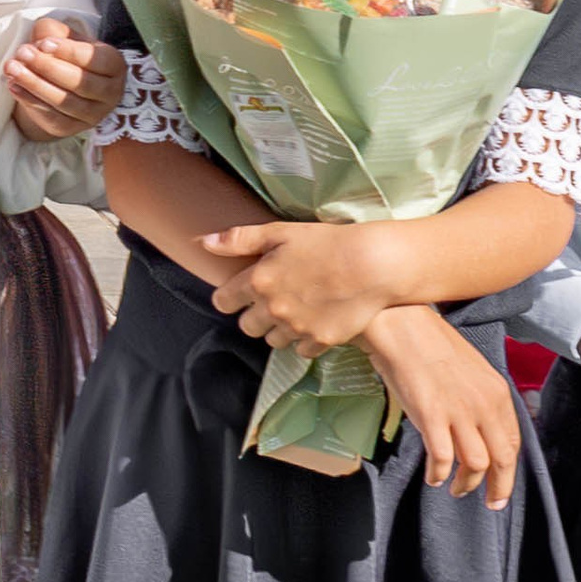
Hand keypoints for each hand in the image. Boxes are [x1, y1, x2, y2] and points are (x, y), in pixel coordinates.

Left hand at [4, 17, 125, 141]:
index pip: (94, 59)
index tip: (43, 43)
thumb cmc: (68, 55)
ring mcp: (93, 114)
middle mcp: (110, 93)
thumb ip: (54, 32)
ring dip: (34, 84)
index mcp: (114, 65)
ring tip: (12, 68)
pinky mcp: (72, 128)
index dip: (68, 51)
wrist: (64, 84)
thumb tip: (40, 43)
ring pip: (64, 102)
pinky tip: (13, 86)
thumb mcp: (66, 37)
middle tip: (22, 53)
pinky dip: (30, 101)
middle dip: (47, 67)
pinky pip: (51, 117)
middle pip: (79, 82)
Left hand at [203, 219, 413, 357]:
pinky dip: (305, 339)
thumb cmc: (327, 242)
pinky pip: (301, 350)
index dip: (229, 297)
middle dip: (254, 315)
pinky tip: (315, 321)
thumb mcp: (281, 231)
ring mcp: (296, 327)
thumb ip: (240, 239)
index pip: (224, 301)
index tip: (239, 293)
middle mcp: (273, 308)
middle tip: (271, 301)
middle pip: (246, 326)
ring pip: (272, 341)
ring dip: (278, 329)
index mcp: (258, 281)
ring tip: (295, 311)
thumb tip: (205, 243)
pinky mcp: (320, 340)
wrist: (374, 264)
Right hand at [360, 305, 519, 506]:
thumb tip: (475, 426)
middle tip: (490, 504)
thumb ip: (479, 399)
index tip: (501, 486)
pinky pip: (443, 458)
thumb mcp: (469, 370)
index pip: (513, 443)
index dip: (509, 471)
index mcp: (498, 393)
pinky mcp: (431, 416)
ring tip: (454, 489)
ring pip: (476, 464)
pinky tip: (433, 478)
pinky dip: (440, 474)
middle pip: (502, 460)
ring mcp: (459, 412)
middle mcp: (485, 405)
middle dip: (498, 488)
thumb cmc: (428, 342)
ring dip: (466, 483)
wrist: (401, 325)